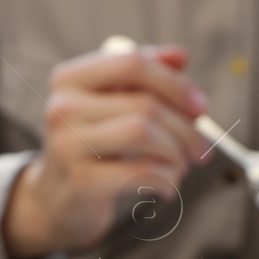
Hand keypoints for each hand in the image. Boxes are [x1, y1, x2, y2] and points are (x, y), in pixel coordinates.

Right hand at [2, 47, 209, 258]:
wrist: (57, 200)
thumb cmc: (94, 146)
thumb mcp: (113, 104)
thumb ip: (144, 76)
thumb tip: (179, 57)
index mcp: (70, 78)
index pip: (132, 63)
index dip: (174, 82)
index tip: (200, 106)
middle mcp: (62, 106)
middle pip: (144, 103)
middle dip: (185, 128)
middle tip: (201, 148)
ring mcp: (67, 144)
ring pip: (143, 133)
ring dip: (176, 152)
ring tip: (181, 165)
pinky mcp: (80, 180)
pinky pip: (141, 171)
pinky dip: (167, 178)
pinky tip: (167, 185)